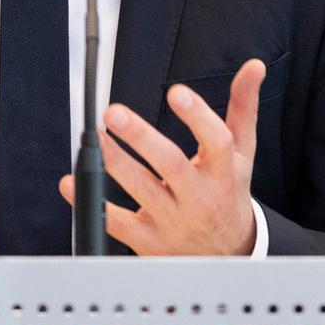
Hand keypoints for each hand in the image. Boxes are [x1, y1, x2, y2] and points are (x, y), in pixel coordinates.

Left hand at [60, 58, 265, 255]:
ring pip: (141, 190)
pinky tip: (71, 183)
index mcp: (224, 172)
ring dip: (114, 162)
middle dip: (140, 137)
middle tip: (113, 111)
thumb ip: (242, 108)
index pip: (216, 142)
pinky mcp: (150, 243)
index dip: (197, 116)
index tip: (175, 92)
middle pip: (170, 165)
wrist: (226, 258)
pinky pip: (117, 224)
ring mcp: (174, 222)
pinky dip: (92, 204)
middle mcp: (199, 198)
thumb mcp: (242, 153)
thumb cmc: (228, 193)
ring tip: (94, 135)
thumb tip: (253, 67)